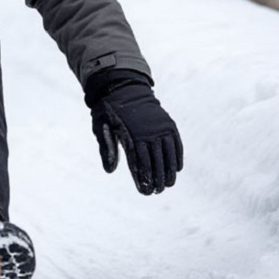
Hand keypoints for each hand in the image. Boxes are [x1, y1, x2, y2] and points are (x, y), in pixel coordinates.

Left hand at [85, 69, 182, 194]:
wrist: (123, 85)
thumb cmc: (108, 109)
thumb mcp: (101, 126)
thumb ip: (106, 148)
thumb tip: (110, 170)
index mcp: (131, 134)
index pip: (139, 162)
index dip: (143, 178)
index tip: (144, 191)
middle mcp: (149, 132)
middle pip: (156, 161)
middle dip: (156, 178)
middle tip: (157, 192)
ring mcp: (160, 127)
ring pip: (168, 154)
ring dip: (169, 171)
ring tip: (168, 185)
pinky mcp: (167, 123)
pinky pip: (176, 142)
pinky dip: (177, 156)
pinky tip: (178, 168)